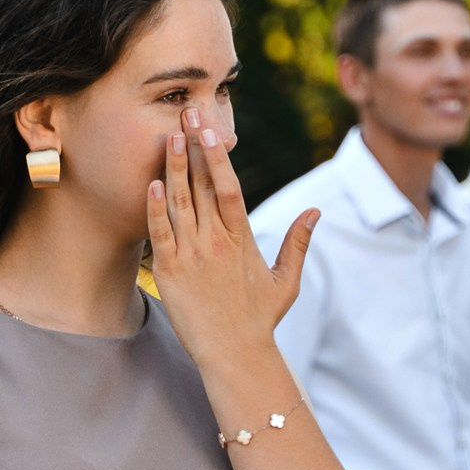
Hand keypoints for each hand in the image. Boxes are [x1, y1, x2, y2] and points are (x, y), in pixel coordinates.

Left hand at [147, 108, 313, 372]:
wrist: (235, 356)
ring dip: (174, 167)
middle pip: (203, 185)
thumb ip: (298, 243)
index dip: (218, 155)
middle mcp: (217, 242)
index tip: (211, 127)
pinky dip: (155, 208)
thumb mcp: (285, 281)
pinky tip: (152, 183)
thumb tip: (317, 211)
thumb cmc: (259, 320)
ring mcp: (192, 255)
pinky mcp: (170, 272)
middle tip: (186, 113)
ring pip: (181, 202)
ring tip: (168, 135)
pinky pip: (162, 233)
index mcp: (242, 239)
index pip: (229, 187)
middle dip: (195, 147)